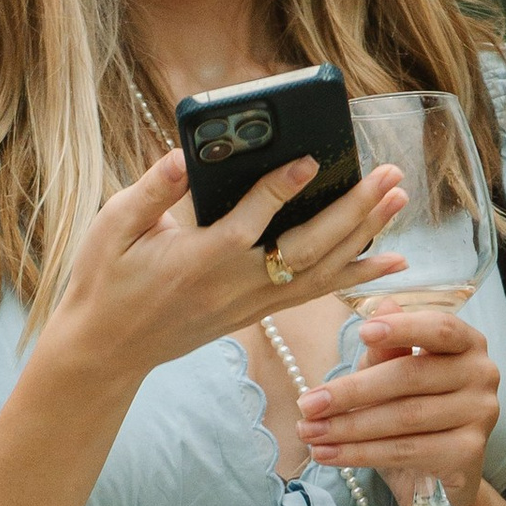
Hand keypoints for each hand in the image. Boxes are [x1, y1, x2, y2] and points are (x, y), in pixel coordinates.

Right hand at [50, 149, 406, 389]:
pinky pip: (316, 291)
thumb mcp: (113, 228)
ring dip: (365, 236)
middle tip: (389, 175)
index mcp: (198, 258)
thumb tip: (184, 154)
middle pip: (306, 247)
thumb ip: (152, 191)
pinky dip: (356, 275)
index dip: (282, 187)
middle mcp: (233, 283)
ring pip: (320, 271)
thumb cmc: (105, 281)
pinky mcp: (255, 312)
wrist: (105, 351)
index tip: (312, 157)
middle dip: (352, 210)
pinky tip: (391, 260)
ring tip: (400, 200)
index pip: (251, 220)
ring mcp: (249, 302)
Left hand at [299, 296, 500, 505]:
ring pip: (404, 418)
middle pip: (412, 376)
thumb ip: (390, 347)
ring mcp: (481, 414)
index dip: (402, 328)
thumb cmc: (415, 412)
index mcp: (468, 343)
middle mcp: (482, 374)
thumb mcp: (396, 375)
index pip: (439, 328)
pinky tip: (329, 454)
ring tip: (309, 433)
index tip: (362, 333)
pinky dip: (361, 454)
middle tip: (307, 404)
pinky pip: (407, 451)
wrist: (438, 476)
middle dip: (352, 391)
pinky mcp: (469, 453)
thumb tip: (382, 303)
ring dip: (348, 427)